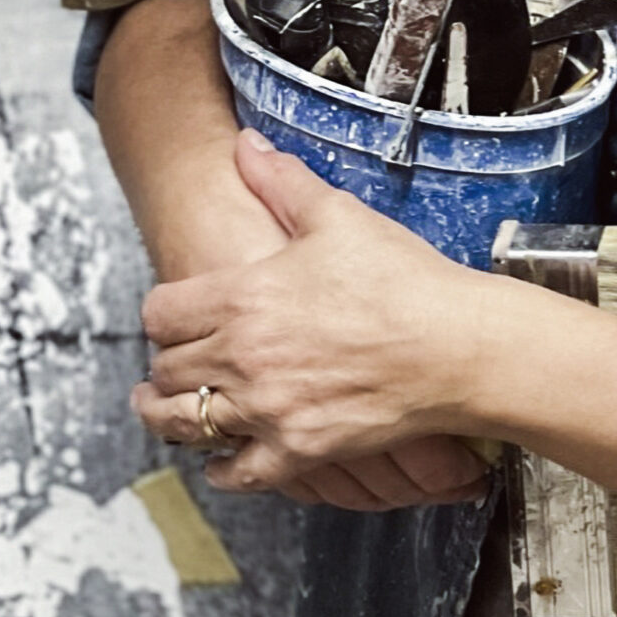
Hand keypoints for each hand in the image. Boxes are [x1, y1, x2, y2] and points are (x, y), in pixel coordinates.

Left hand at [131, 129, 493, 507]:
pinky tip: (218, 462)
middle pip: (168, 369)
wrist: (457, 345)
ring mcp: (268, 409)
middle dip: (165, 363)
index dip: (160, 314)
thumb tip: (245, 144)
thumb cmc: (403, 278)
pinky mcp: (300, 450)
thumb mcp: (338, 215)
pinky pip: (239, 472)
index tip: (170, 316)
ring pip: (186, 422)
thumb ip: (281, 181)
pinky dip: (221, 469)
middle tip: (169, 361)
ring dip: (166, 417)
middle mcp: (243, 357)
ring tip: (161, 411)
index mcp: (242, 296)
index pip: (160, 314)